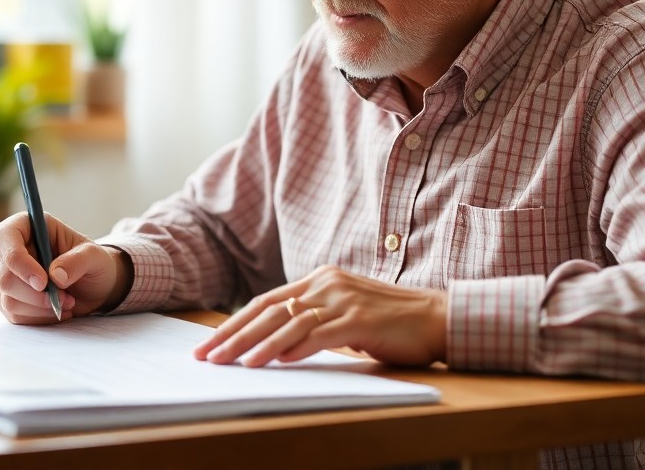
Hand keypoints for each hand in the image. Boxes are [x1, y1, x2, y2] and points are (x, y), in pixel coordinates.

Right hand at [0, 211, 131, 324]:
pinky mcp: (7, 298)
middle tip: (64, 297)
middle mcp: (8, 249)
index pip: (6, 236)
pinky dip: (38, 317)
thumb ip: (78, 261)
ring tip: (66, 302)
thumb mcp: (94, 256)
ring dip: (40, 307)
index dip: (19, 261)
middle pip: (4, 275)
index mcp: (26, 225)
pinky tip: (56, 310)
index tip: (42, 282)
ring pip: (7, 299)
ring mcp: (4, 275)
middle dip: (35, 294)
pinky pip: (13, 314)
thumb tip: (55, 275)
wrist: (93, 286)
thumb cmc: (91, 263)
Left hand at [193, 266, 446, 367]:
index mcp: (319, 280)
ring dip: (256, 345)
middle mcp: (326, 284)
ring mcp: (343, 300)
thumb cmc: (391, 322)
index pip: (266, 302)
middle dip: (233, 335)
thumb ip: (314, 322)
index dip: (234, 323)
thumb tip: (278, 344)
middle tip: (207, 356)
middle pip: (268, 310)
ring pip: (288, 323)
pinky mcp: (360, 320)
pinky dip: (295, 349)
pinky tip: (276, 361)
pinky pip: (319, 335)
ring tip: (233, 363)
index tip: (210, 343)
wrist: (436, 317)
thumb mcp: (345, 315)